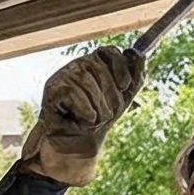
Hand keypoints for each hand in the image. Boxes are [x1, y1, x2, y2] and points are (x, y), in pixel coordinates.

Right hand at [16, 46, 143, 186]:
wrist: (78, 143)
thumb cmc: (100, 117)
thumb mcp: (123, 97)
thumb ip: (135, 77)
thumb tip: (140, 55)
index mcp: (96, 63)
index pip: (109, 51)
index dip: (121, 67)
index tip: (125, 87)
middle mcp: (79, 64)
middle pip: (100, 69)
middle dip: (110, 98)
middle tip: (105, 115)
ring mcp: (64, 75)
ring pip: (88, 82)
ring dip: (98, 110)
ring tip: (92, 120)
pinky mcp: (53, 88)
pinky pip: (75, 94)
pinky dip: (85, 112)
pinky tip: (80, 120)